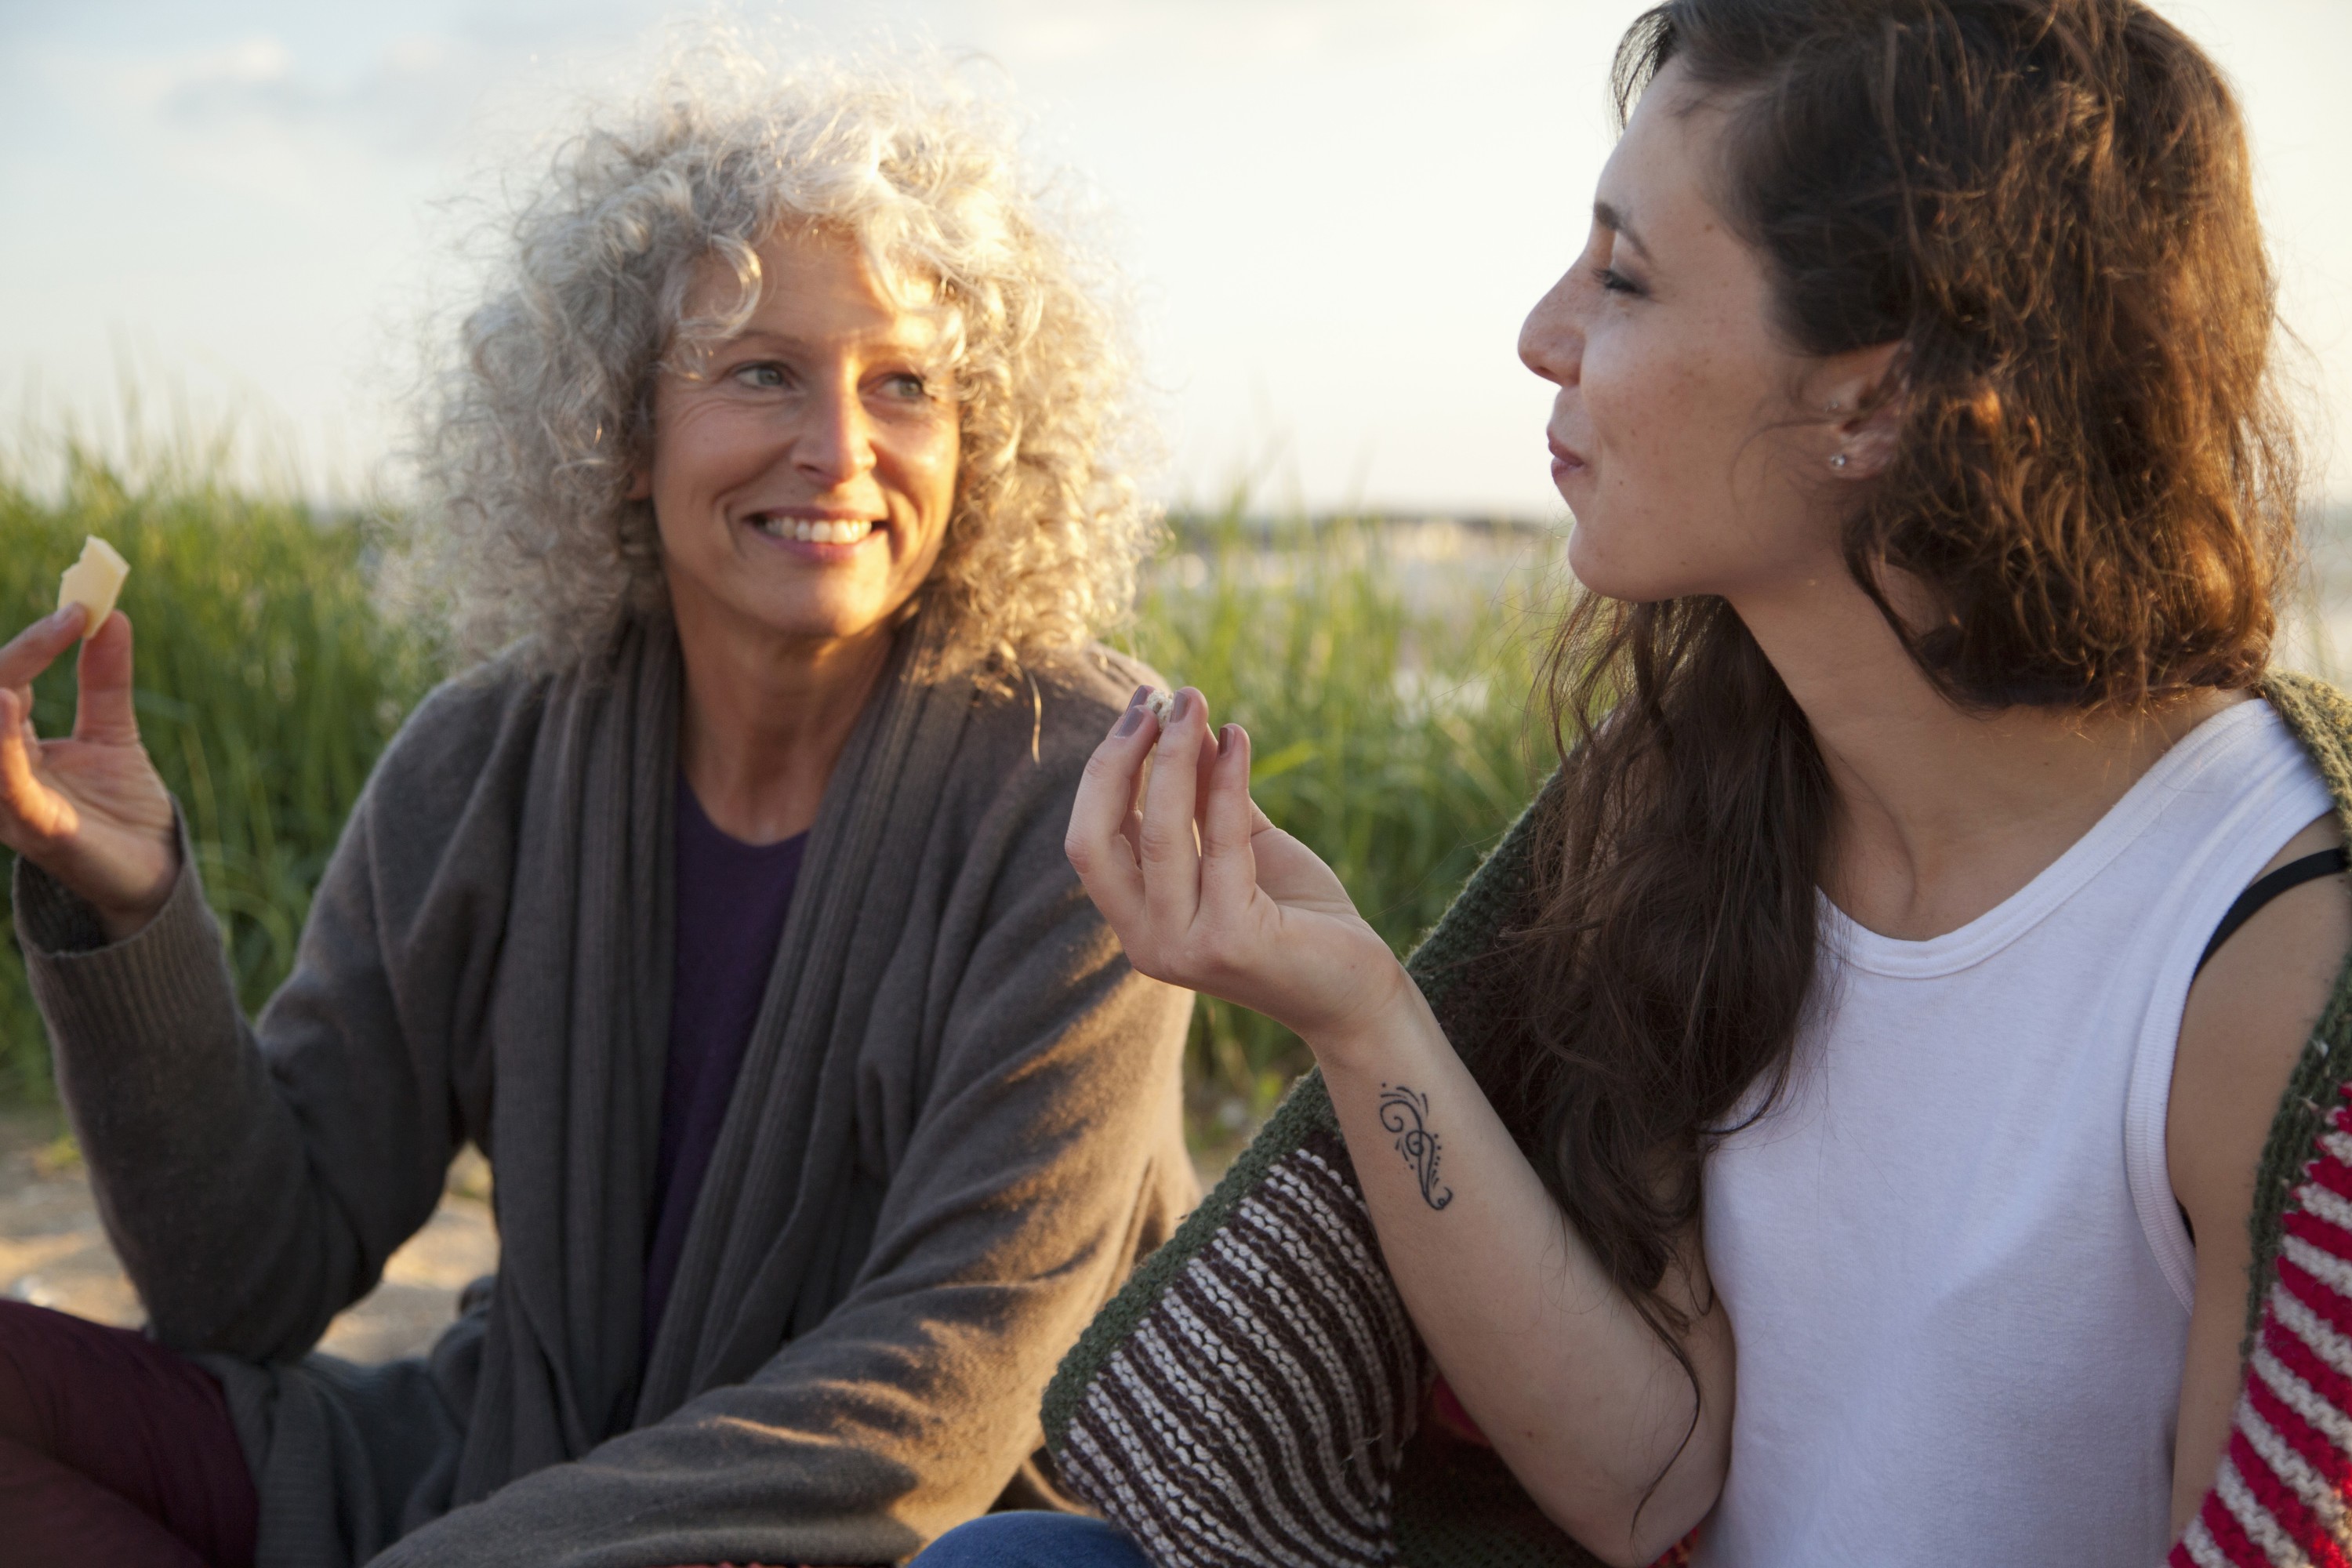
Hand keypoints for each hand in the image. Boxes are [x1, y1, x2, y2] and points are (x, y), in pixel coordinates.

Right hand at [0, 605, 178, 940]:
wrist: (154, 870)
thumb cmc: (122, 808)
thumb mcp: (113, 733)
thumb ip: (104, 681)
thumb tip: (111, 616)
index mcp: (11, 746)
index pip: (3, 682)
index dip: (35, 642)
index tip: (82, 607)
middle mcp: (1, 771)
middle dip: (17, 656)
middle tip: (69, 620)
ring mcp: (11, 801)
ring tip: (17, 669)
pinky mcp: (36, 827)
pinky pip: (6, 784)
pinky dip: (2, 744)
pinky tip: (9, 706)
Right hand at [1065, 685, 1409, 1044]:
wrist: (1355, 990)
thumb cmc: (1297, 918)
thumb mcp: (1242, 846)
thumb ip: (1206, 796)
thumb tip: (1181, 722)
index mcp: (1137, 920)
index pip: (1090, 839)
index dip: (1104, 770)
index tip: (1138, 709)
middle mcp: (1146, 941)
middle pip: (1096, 838)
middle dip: (1121, 759)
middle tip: (1159, 699)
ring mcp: (1182, 946)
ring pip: (1157, 832)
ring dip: (1172, 756)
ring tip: (1194, 702)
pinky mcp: (1230, 940)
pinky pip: (1221, 841)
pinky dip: (1227, 782)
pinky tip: (1238, 739)